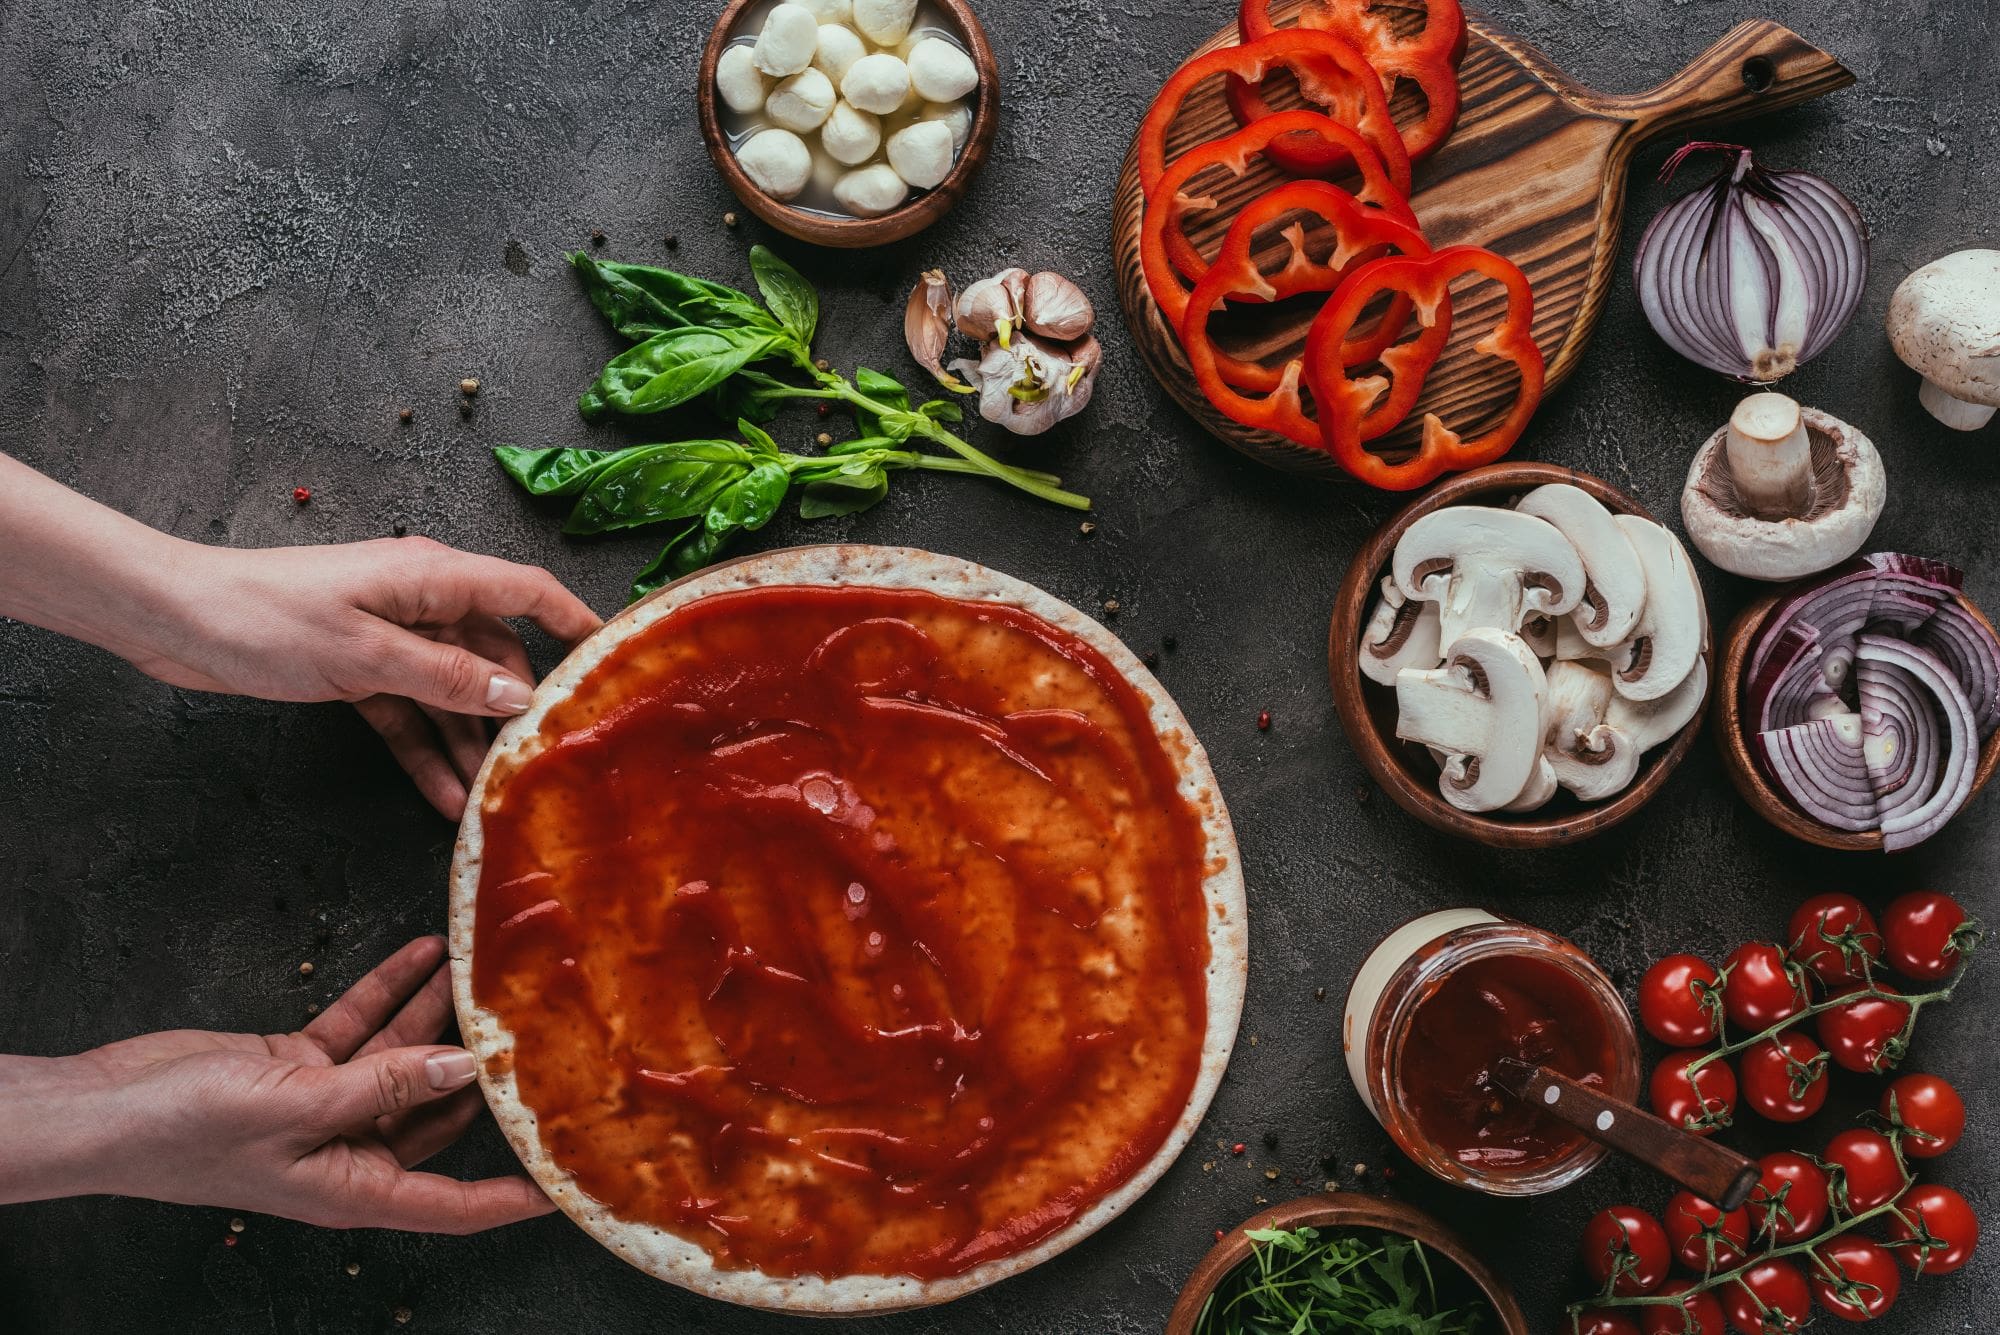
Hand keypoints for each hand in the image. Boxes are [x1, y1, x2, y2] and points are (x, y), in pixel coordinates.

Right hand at [0, 938, 554, 1233]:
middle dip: (487, 1076)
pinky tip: (427, 952)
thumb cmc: (187, 1131)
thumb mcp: (298, 1107)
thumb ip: (385, 1084)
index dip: (516, 1195)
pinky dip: (393, 991)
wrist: (105, 1106)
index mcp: (355, 1189)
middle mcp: (350, 1151)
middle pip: (441, 1116)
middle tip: (541, 1033)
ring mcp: (327, 1106)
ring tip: (491, 971)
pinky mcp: (301, 1065)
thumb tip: (465, 1065)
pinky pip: (364, 1027)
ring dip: (443, 1017)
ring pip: (407, 1060)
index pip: (456, 1202)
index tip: (571, 1179)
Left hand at [147, 537, 601, 817]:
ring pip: (453, 693)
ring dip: (470, 743)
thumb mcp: (366, 653)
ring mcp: (390, 638)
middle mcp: (420, 603)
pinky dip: (425, 751)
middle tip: (549, 760)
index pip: (526, 591)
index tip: (616, 658)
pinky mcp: (359, 671)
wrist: (174, 621)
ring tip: (497, 797)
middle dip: (520, 708)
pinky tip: (444, 796)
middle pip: (495, 654)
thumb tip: (517, 700)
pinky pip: (409, 714)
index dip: (575, 621)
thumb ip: (446, 678)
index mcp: (431, 576)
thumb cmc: (265, 616)